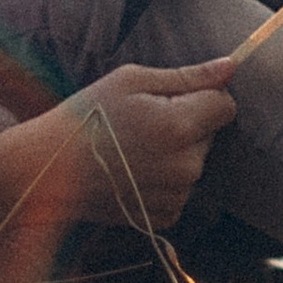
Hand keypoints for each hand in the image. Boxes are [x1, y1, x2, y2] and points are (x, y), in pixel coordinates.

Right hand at [0, 59, 236, 265]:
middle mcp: (186, 166)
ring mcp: (176, 195)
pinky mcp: (165, 216)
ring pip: (194, 161)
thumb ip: (188, 76)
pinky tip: (132, 170)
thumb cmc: (88, 115)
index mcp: (180, 126)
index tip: (173, 96)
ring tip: (133, 145)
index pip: (225, 105)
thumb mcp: (132, 80)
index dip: (203, 96)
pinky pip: (180, 187)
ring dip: (176, 151)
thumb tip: (231, 66)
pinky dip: (164, 178)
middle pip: (209, 133)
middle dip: (187, 123)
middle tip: (143, 120)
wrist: (51, 170)